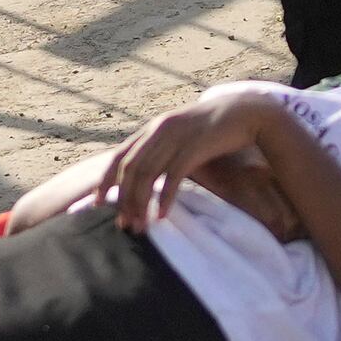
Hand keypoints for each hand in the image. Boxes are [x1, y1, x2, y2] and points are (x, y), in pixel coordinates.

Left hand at [98, 88, 280, 227]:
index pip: (119, 156)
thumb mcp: (180, 136)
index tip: (96, 203)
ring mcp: (176, 137)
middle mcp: (159, 130)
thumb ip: (162, 150)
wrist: (244, 113)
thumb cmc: (211, 130)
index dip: (105, 180)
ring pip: (148, 174)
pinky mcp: (195, 146)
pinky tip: (162, 216)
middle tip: (123, 225)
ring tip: (141, 227)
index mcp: (152, 129)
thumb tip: (145, 177)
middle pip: (130, 169)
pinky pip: (173, 176)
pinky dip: (165, 198)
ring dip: (141, 204)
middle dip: (123, 199)